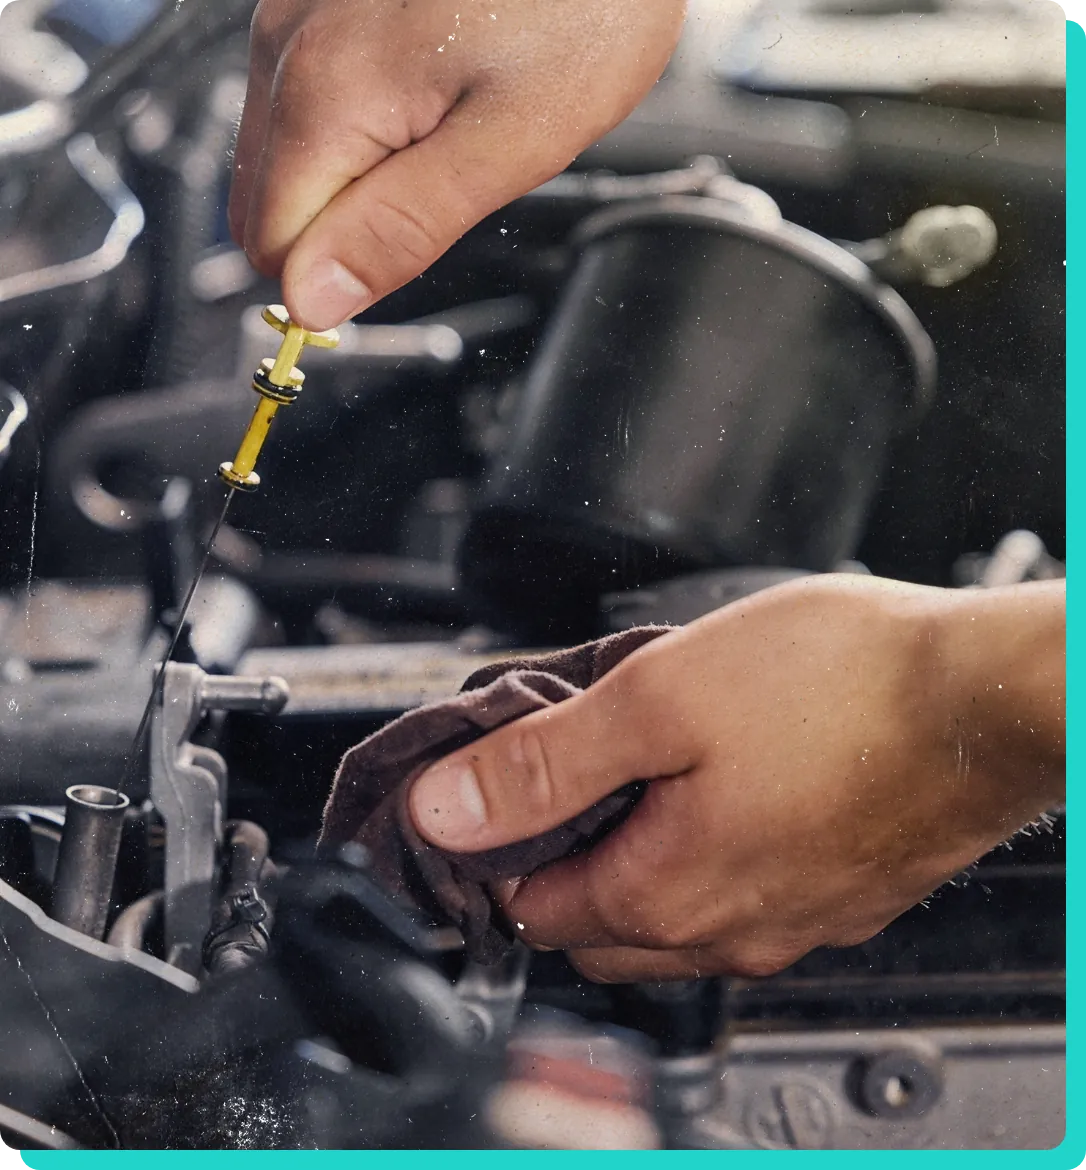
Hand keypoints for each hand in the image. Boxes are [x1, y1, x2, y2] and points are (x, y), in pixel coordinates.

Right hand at [229, 0, 685, 328]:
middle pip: (271, 206)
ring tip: (446, 125)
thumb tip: (313, 300)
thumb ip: (401, 228)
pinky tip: (430, 91)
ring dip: (359, 173)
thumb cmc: (581, 7)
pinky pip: (311, 105)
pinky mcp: (318, 1)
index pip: (275, 250)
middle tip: (440, 185)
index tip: (403, 260)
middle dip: (347, 224)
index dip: (338, 278)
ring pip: (290, 158)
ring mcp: (297, 12)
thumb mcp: (508, 144)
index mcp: (326, 91)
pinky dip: (363, 125)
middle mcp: (288, 44)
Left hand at [407, 575, 1064, 982]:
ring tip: (639, 768)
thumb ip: (544, 765)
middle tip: (558, 779)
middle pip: (598, 927)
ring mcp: (795, 919)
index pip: (534, 914)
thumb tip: (446, 809)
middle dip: (560, 863)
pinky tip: (721, 785)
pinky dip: (705, 853)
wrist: (989, 695)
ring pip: (672, 916)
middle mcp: (731, 932)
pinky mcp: (842, 892)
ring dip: (634, 856)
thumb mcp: (657, 700)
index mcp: (668, 896)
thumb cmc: (843, 687)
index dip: (496, 855)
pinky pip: (742, 895)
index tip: (491, 800)